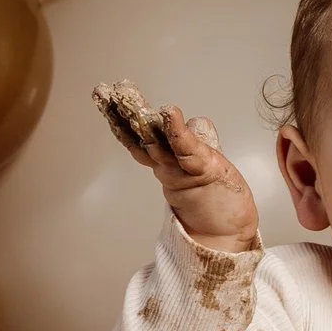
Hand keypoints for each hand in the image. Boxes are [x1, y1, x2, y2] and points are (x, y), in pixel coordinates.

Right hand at [99, 85, 259, 252]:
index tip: (109, 97)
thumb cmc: (220, 204)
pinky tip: (168, 112)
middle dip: (122, 112)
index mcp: (166, 163)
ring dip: (140, 116)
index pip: (140, 136)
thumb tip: (197, 120)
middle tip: (103, 91)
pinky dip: (177, 130)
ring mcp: (182, 169)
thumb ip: (197, 145)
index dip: (123, 120)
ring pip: (156, 140)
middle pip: (141, 135)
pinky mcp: (201, 171)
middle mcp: (169, 165)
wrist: (228, 239)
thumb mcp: (207, 166)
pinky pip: (187, 148)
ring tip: (123, 92)